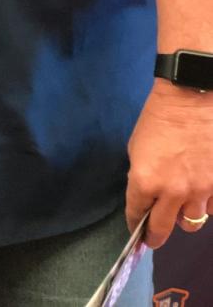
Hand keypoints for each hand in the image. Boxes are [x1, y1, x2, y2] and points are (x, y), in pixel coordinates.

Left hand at [126, 80, 212, 247]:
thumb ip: (142, 176)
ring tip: (181, 205)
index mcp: (145, 181)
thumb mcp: (137, 149)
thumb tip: (149, 196)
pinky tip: (202, 193)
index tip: (136, 232)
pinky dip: (206, 204)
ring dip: (184, 216)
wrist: (192, 100)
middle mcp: (174, 192)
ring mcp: (202, 191)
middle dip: (156, 236)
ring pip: (192, 221)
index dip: (134, 224)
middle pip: (164, 229)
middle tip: (153, 239)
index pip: (136, 213)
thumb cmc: (157, 119)